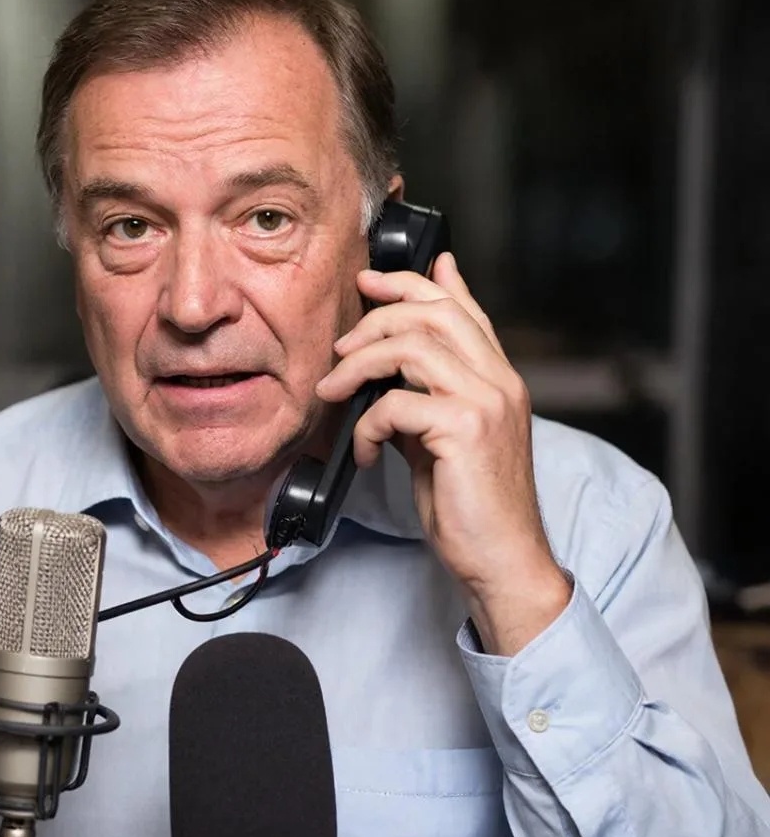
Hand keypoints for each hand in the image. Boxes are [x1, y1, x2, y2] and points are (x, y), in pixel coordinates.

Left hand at [315, 252, 569, 653]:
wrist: (502, 558)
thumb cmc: (470, 504)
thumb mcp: (441, 439)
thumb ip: (421, 397)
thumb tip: (382, 371)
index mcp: (498, 379)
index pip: (462, 309)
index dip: (418, 283)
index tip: (375, 277)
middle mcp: (500, 381)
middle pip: (434, 313)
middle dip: (377, 317)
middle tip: (340, 347)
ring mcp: (487, 402)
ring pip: (411, 347)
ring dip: (358, 365)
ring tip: (334, 391)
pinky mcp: (465, 429)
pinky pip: (395, 403)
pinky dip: (365, 425)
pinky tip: (362, 452)